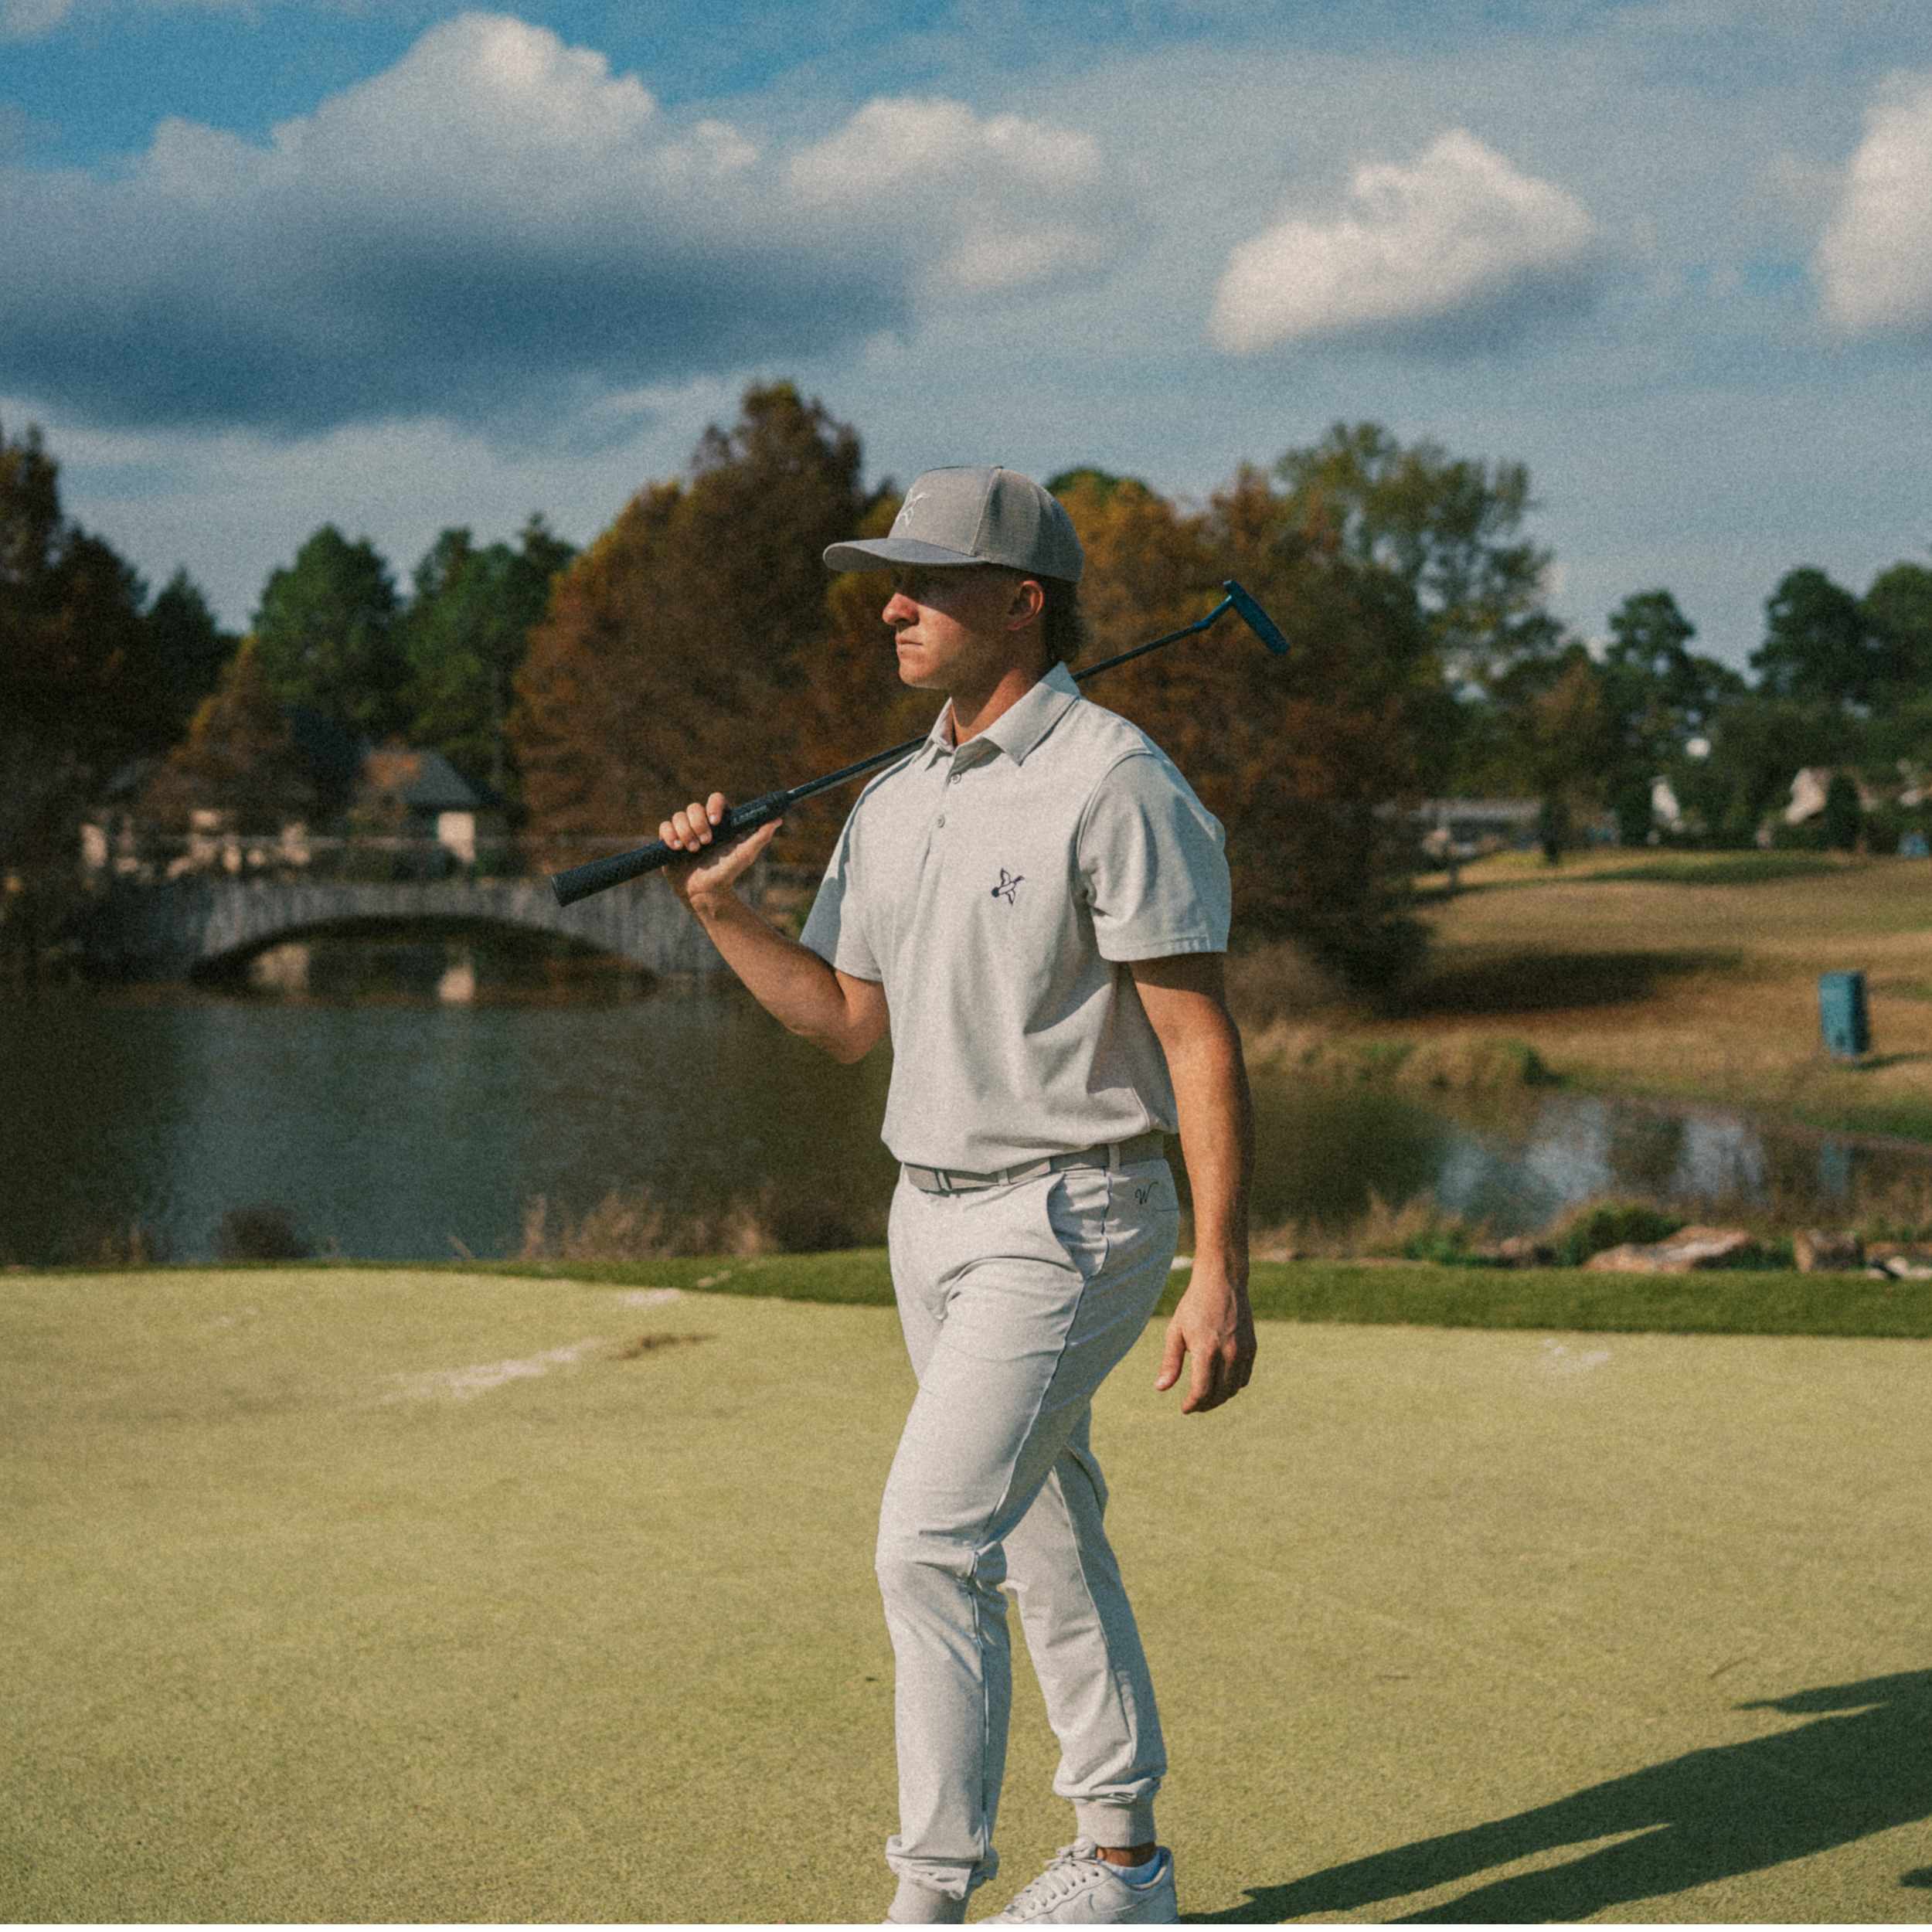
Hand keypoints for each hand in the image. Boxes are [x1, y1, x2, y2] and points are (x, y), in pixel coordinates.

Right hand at [659, 792, 781, 909]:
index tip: (716, 822)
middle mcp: (702, 822)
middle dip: (698, 824)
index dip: (714, 806)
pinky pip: (664, 827)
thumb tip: (777, 820)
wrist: (705, 893)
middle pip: (694, 807)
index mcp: (721, 821)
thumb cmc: (727, 874)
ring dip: (685, 832)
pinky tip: (676, 849)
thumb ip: (760, 837)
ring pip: (678, 816)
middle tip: (705, 843)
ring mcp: (685, 830)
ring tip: (692, 851)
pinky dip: (669, 835)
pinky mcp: (670, 840)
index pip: (716, 800)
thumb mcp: (745, 856)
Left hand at [1155, 1261, 1255, 1413]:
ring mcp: (1243, 1351)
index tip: (1184, 1408)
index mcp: (1206, 1349)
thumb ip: (1170, 1362)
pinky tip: (1221, 1383)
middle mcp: (1228, 1353)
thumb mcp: (1175, 1330)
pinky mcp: (1252, 1347)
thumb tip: (1161, 1388)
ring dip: (1219, 1398)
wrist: (1222, 1281)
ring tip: (1205, 1396)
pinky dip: (1233, 1386)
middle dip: (1205, 1405)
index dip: (1192, 1405)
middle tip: (1193, 1405)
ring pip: (1233, 1389)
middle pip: (1219, 1395)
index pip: (1202, 1391)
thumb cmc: (1193, 1305)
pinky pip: (1244, 1377)